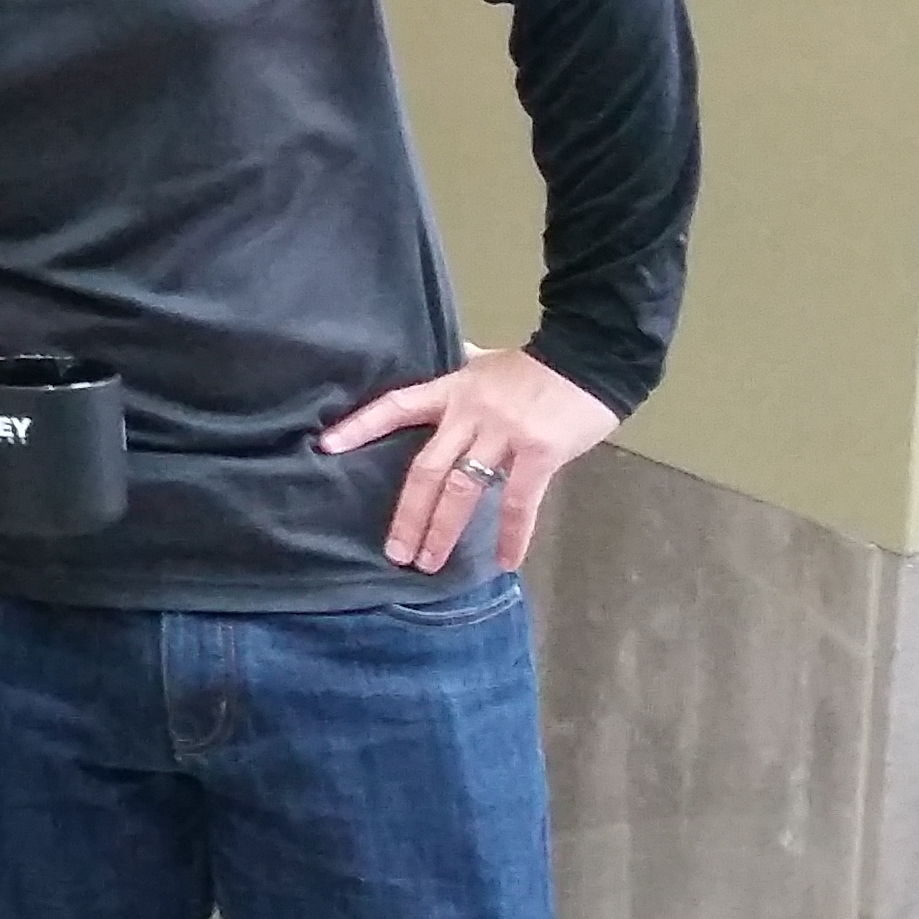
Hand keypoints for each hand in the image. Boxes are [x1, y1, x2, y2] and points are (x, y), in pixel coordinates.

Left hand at [317, 342, 621, 570]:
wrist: (592, 355)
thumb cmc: (538, 365)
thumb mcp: (488, 361)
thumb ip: (464, 367)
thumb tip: (450, 357)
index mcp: (453, 391)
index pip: (396, 406)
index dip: (361, 425)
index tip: (326, 446)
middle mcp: (469, 414)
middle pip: (426, 469)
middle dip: (408, 514)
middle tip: (395, 552)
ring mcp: (503, 434)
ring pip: (462, 489)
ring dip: (443, 530)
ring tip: (429, 563)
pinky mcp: (539, 453)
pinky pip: (519, 500)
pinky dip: (511, 534)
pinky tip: (504, 561)